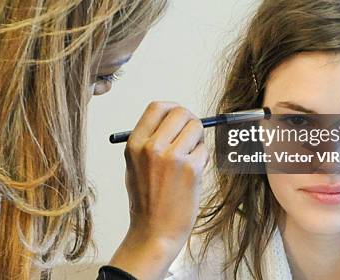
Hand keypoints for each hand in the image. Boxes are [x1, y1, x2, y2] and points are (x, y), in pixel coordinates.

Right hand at [109, 102, 208, 279]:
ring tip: (190, 159)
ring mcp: (172, 157)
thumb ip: (150, 141)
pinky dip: (202, 159)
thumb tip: (175, 119)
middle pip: (180, 112)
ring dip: (198, 140)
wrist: (154, 232)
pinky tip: (192, 175)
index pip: (157, 107)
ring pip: (196, 128)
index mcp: (135, 144)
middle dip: (190, 120)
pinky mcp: (191, 168)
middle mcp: (151, 147)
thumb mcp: (135, 166)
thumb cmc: (146, 201)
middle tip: (192, 134)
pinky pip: (204, 151)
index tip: (179, 116)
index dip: (172, 108)